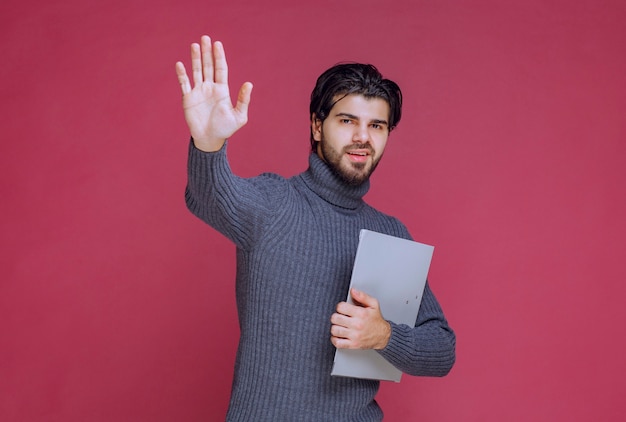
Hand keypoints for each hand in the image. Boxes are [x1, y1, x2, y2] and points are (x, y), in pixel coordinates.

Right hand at [175, 35, 252, 151]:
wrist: (210, 139)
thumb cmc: (225, 129)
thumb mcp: (239, 116)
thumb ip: (243, 100)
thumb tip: (249, 84)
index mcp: (222, 90)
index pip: (221, 69)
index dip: (219, 56)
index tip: (217, 44)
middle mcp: (210, 88)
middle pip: (208, 66)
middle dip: (207, 52)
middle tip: (205, 37)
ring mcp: (199, 92)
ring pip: (197, 71)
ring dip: (195, 58)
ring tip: (195, 45)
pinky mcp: (188, 98)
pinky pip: (184, 84)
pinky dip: (182, 74)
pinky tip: (180, 64)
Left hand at [330, 288, 390, 349]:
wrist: (383, 336)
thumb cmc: (377, 320)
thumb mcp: (374, 304)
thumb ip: (363, 296)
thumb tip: (353, 291)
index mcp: (361, 314)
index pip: (341, 307)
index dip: (340, 306)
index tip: (343, 309)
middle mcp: (357, 324)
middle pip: (335, 318)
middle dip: (336, 316)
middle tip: (340, 317)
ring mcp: (354, 335)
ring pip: (335, 330)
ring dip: (335, 327)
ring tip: (339, 325)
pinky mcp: (353, 344)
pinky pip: (338, 342)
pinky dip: (334, 339)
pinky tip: (338, 335)